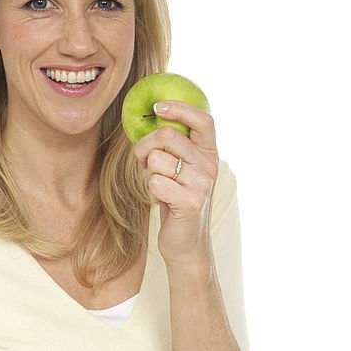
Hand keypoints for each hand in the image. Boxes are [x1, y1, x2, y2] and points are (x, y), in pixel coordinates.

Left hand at [133, 100, 218, 267]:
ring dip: (148, 173)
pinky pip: (155, 182)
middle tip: (142, 159)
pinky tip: (161, 200)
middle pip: (169, 135)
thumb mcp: (181, 169)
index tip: (157, 107)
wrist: (186, 242)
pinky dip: (150, 190)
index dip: (180, 108)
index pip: (203, 119)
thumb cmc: (176, 200)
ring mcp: (201, 184)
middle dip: (145, 145)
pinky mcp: (190, 202)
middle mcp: (209, 166)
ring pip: (157, 160)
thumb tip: (150, 117)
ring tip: (158, 186)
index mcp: (209, 153)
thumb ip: (173, 146)